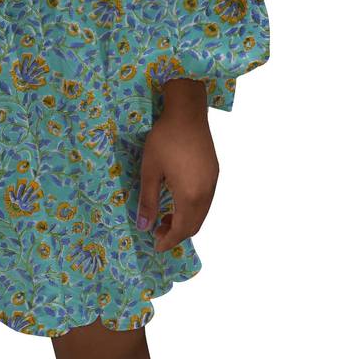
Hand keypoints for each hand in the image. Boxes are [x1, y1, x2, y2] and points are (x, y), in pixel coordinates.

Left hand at [136, 78, 218, 253]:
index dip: (169, 240)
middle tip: (157, 232)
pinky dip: (192, 208)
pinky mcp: (214, 171)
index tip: (156, 246)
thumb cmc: (164, 139)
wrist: (187, 112)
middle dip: (177, 233)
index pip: (182, 229)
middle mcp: (206, 192)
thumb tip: (143, 226)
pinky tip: (178, 199)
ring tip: (165, 216)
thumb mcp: (150, 170)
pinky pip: (205, 200)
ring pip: (202, 212)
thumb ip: (148, 200)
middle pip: (194, 224)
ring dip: (185, 220)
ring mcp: (213, 182)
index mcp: (190, 195)